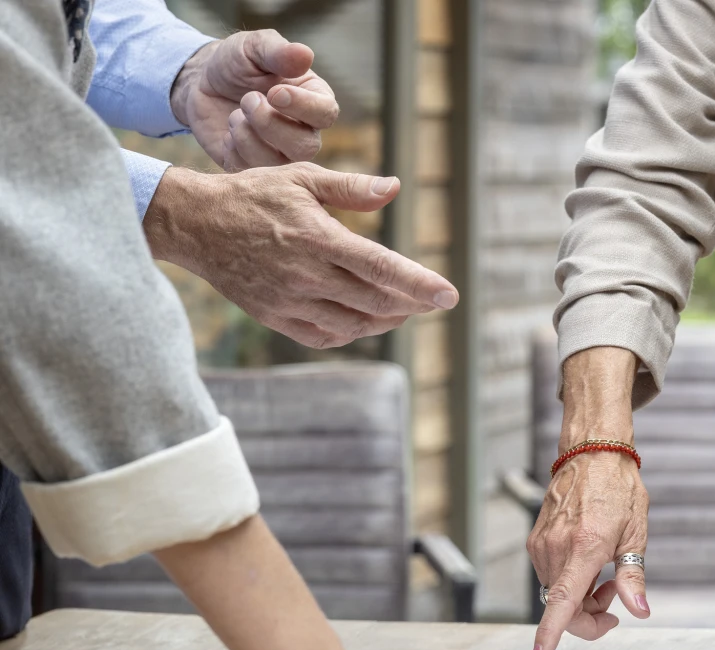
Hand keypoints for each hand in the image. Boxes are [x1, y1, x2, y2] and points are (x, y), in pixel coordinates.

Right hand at [143, 164, 457, 347]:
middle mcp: (305, 274)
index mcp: (317, 237)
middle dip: (412, 304)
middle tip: (432, 300)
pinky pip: (325, 336)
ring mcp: (289, 300)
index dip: (419, 284)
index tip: (450, 295)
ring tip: (402, 308)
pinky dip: (352, 332)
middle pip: (375, 301)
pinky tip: (364, 319)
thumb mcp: (301, 179)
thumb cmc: (254, 195)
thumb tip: (395, 188)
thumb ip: (351, 187)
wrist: (194, 223)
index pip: (380, 267)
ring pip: (354, 324)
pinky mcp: (275, 317)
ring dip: (386, 320)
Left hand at [170, 30, 338, 170]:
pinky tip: (229, 132)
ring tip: (234, 115)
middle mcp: (304, 131)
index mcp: (313, 99)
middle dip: (269, 124)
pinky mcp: (255, 168)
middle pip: (305, 146)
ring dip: (247, 136)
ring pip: (278, 163)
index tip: (275, 93)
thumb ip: (278, 52)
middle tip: (247, 100)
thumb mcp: (253, 48)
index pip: (326, 113)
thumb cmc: (236, 62)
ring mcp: (281, 153)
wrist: (203, 82)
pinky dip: (232, 149)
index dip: (303, 106)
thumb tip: (305, 54)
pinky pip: (249, 170)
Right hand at [526, 349, 650, 649]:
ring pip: (555, 595)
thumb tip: (639, 611)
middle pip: (562, 608)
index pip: (561, 602)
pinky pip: (550, 578)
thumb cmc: (618, 491)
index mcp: (584, 549)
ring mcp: (541, 546)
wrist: (592, 455)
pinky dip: (569, 583)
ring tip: (605, 574)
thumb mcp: (636, 534)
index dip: (551, 634)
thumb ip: (633, 578)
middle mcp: (556, 550)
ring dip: (579, 598)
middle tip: (615, 604)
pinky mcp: (536, 542)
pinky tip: (587, 565)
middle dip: (588, 617)